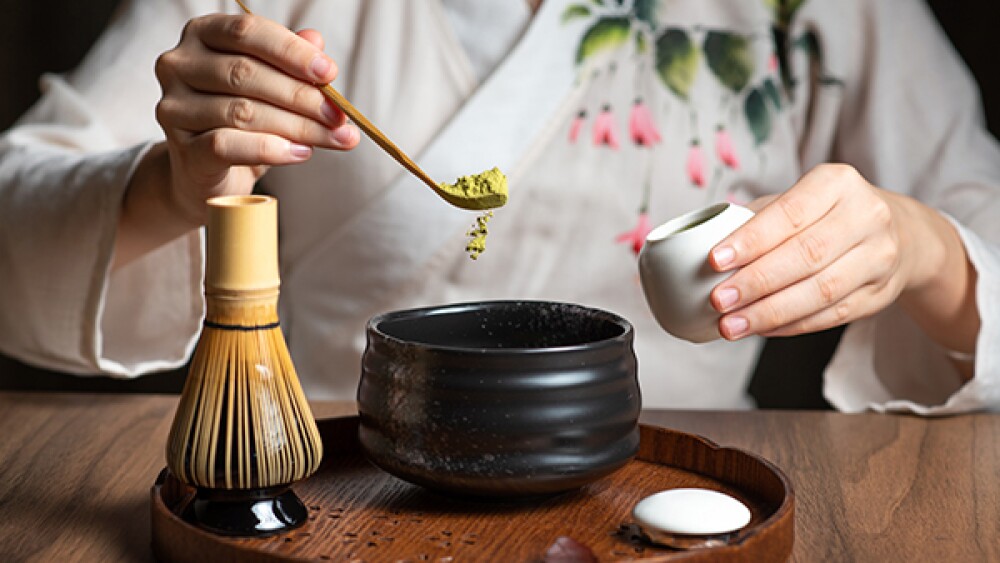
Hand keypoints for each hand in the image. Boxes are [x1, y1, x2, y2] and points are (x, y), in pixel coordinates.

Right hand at [152, 13, 358, 225]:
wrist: (206, 172)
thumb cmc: (241, 121)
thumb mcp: (269, 86)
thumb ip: (289, 62)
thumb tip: (317, 42)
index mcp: (202, 34)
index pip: (247, 32)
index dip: (292, 52)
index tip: (330, 73)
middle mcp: (179, 64)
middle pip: (246, 74)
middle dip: (302, 96)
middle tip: (340, 116)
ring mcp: (174, 107)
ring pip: (243, 111)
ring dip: (298, 126)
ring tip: (334, 137)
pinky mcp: (182, 149)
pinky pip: (228, 145)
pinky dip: (271, 149)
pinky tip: (302, 153)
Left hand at [707, 163, 963, 342]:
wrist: (900, 234)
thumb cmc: (827, 215)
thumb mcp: (797, 200)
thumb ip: (754, 219)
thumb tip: (700, 245)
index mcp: (838, 184)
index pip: (791, 213)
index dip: (752, 240)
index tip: (715, 260)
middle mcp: (867, 216)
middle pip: (806, 255)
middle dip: (756, 282)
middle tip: (718, 300)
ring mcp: (879, 257)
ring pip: (821, 291)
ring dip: (770, 312)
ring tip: (731, 324)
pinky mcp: (881, 293)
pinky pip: (832, 315)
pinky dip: (792, 325)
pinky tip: (761, 328)